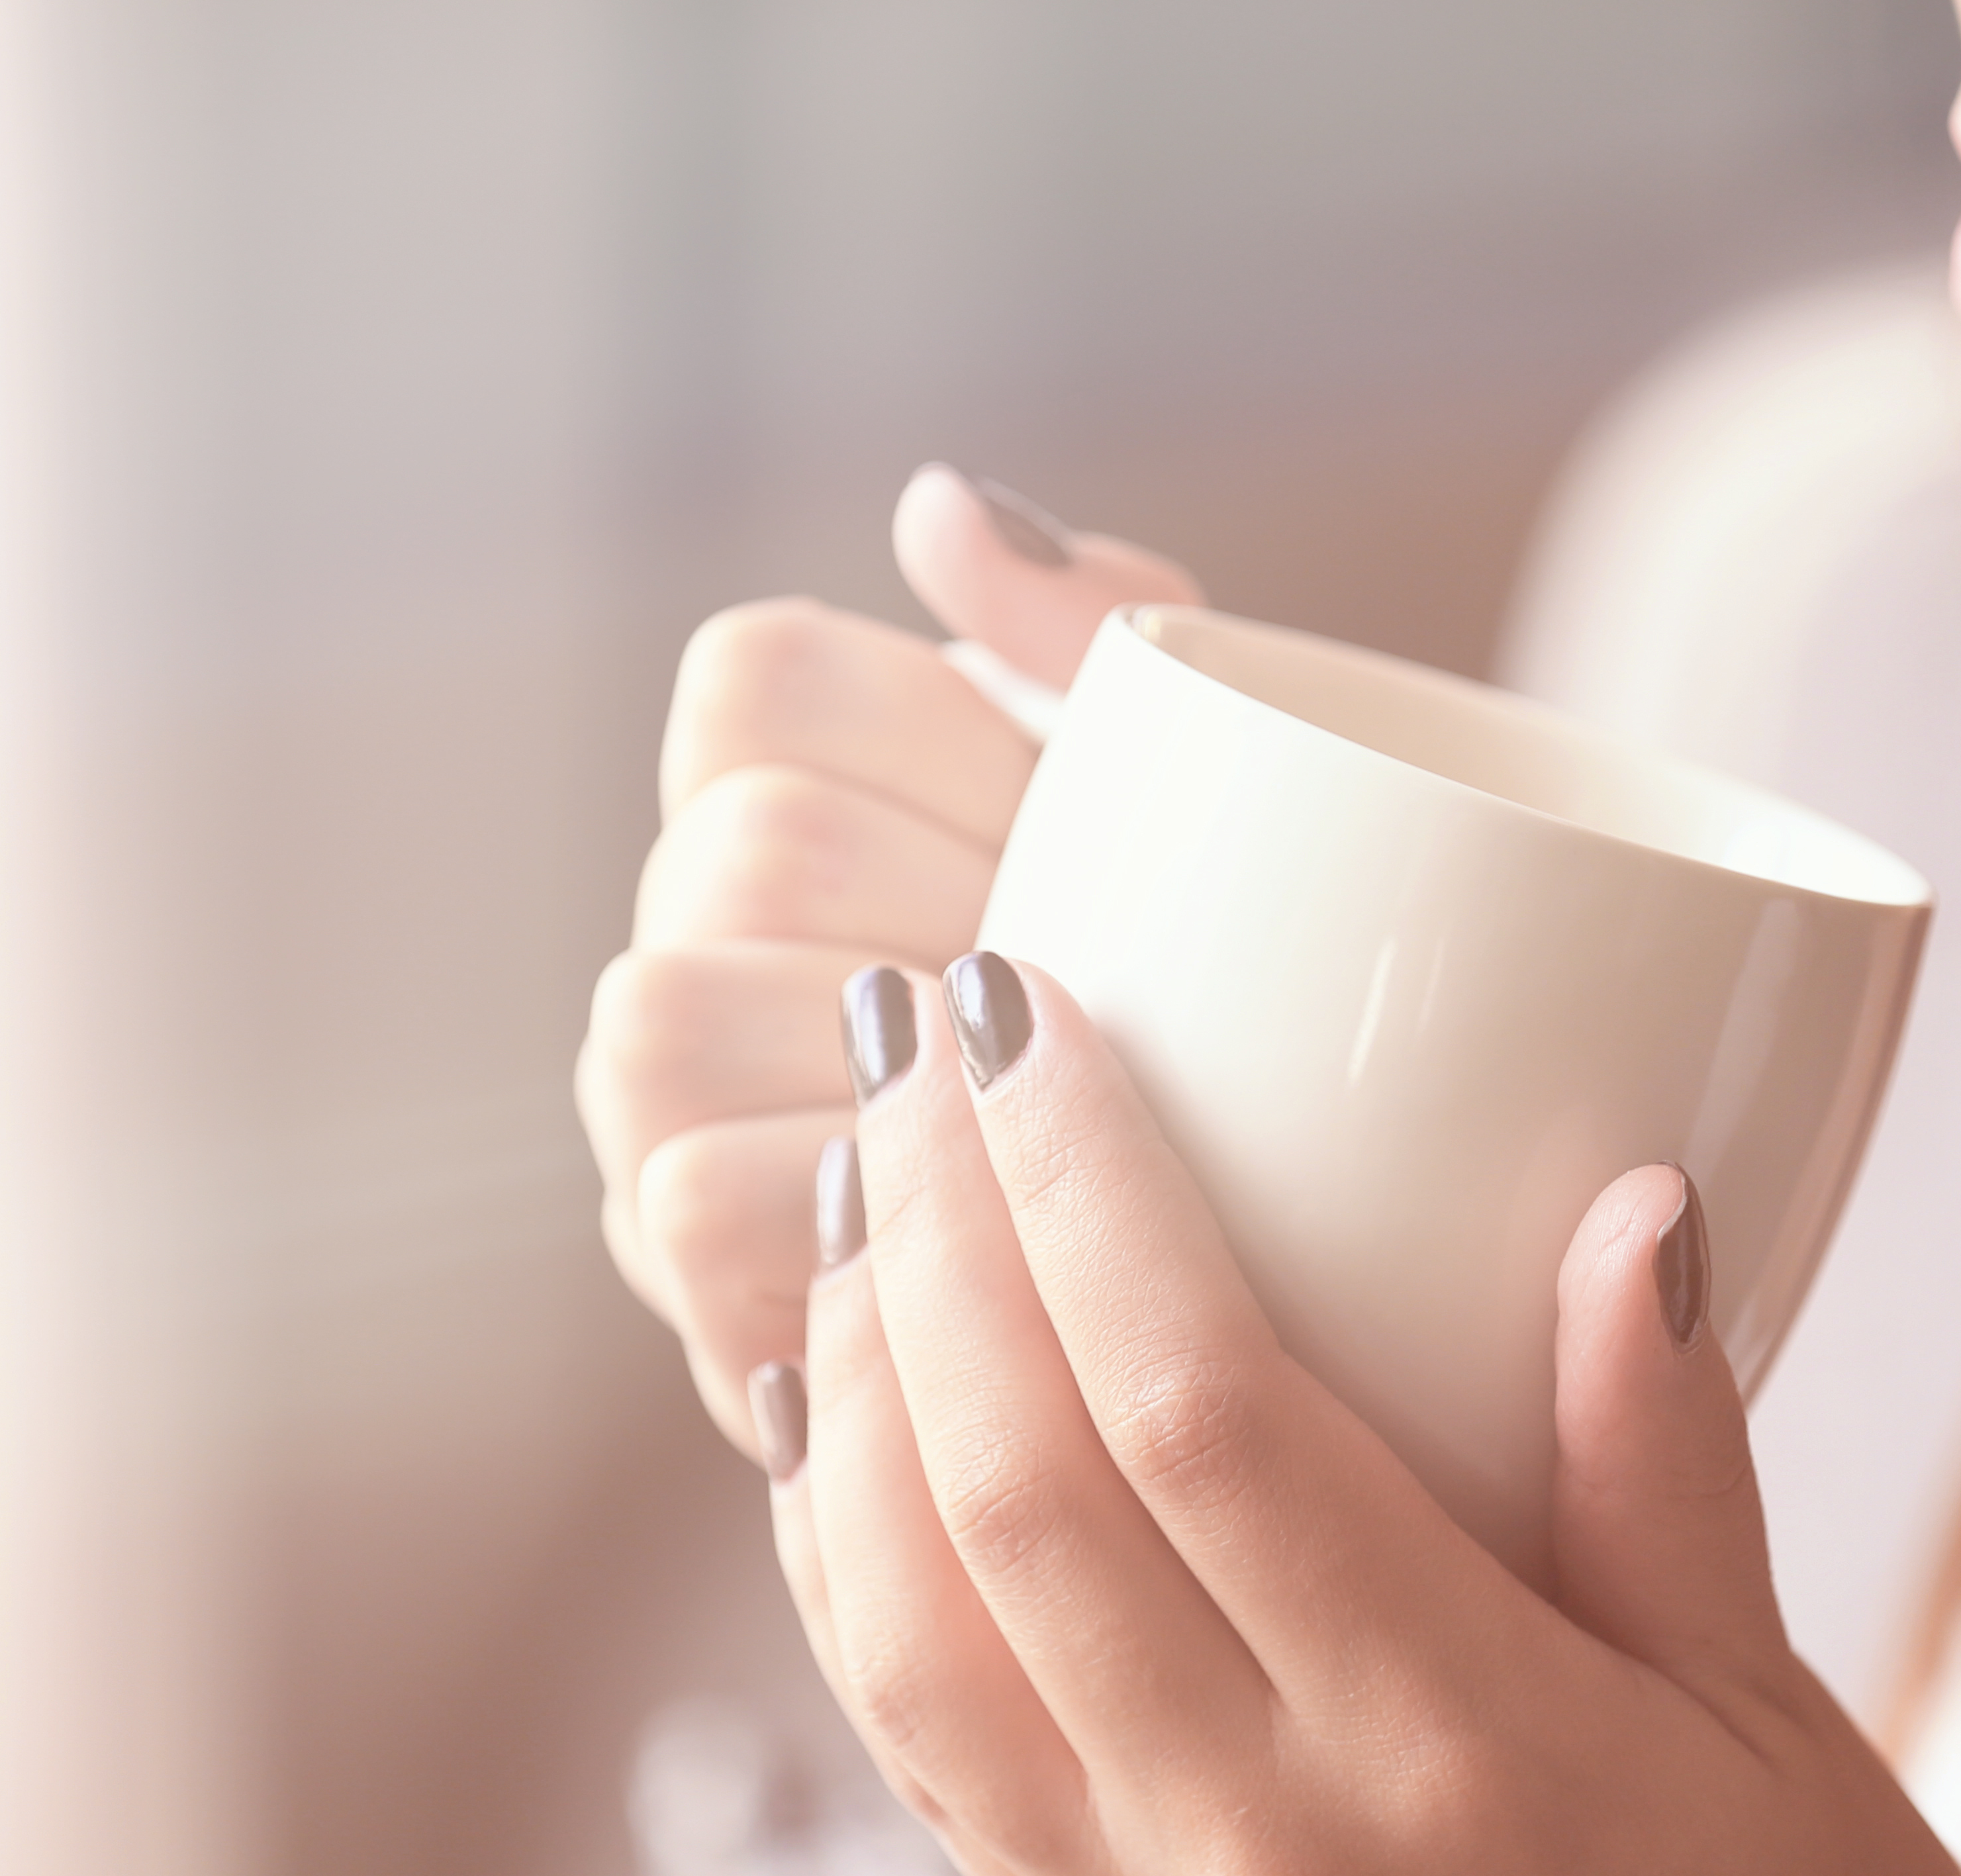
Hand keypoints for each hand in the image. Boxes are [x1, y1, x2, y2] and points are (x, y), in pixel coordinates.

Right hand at [574, 464, 1192, 1451]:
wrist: (1301, 1249)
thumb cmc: (1218, 1001)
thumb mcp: (1189, 804)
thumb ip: (1083, 631)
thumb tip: (937, 506)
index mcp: (781, 793)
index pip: (754, 675)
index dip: (925, 735)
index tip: (1056, 818)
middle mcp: (684, 939)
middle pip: (742, 846)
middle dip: (935, 903)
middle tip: (1084, 985)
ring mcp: (658, 1113)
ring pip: (665, 1016)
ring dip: (881, 1059)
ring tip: (1031, 1104)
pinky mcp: (695, 1284)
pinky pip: (701, 1202)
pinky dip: (861, 1212)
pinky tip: (994, 1227)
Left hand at [768, 957, 1960, 1875]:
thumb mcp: (1794, 1734)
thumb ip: (1670, 1471)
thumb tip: (1628, 1205)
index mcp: (1460, 1766)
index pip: (1198, 1416)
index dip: (1089, 1186)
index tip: (1040, 1008)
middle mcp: (1269, 1861)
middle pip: (1009, 1491)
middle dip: (934, 1234)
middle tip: (921, 1038)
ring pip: (911, 1630)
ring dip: (859, 1399)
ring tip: (863, 1213)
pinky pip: (935, 1759)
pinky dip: (860, 1584)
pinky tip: (868, 1453)